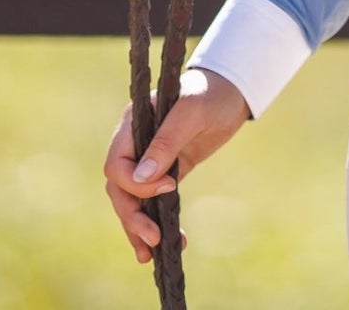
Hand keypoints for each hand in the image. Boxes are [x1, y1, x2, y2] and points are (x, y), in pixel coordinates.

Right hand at [102, 67, 250, 263]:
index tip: (168, 186)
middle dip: (132, 216)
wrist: (231, 94)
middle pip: (119, 188)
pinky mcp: (163, 174)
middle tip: (153, 239)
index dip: (135, 183)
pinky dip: (155, 221)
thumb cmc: (210, 94)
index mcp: (132, 124)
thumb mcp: (191, 111)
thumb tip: (140, 179)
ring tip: (150, 254)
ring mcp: (148, 160)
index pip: (116, 163)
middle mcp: (134, 144)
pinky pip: (151, 202)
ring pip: (131, 200)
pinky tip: (167, 242)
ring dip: (137, 227)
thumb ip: (166, 142)